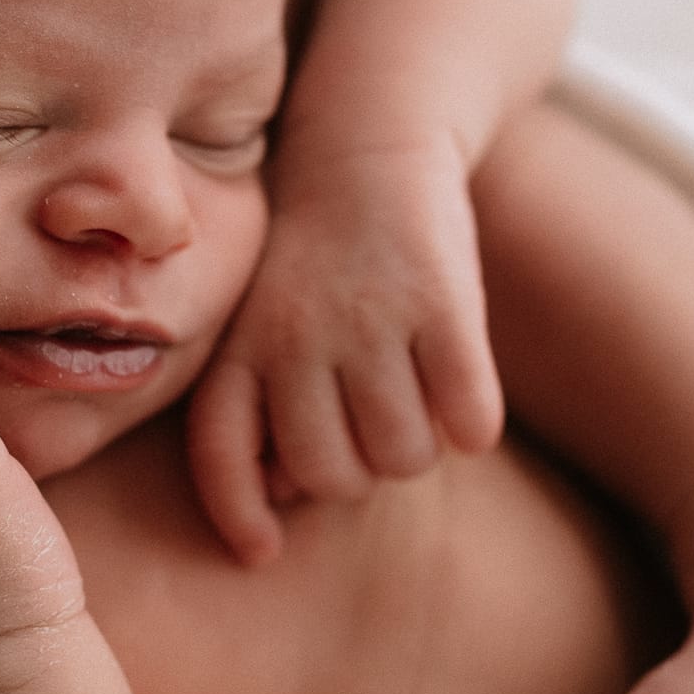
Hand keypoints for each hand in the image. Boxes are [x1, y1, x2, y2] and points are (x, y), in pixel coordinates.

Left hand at [186, 135, 505, 563]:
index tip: (263, 552)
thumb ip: (260, 406)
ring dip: (419, 444)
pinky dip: (473, 422)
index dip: (238, 516)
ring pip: (403, 458)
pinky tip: (464, 390)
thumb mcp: (259, 321)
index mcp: (240, 341)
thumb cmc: (312, 258)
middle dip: (358, 470)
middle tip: (371, 421)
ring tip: (416, 396)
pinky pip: (469, 419)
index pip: (221, 456)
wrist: (368, 141)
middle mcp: (295, 334)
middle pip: (331, 478)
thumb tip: (286, 496)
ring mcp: (368, 318)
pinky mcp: (441, 301)